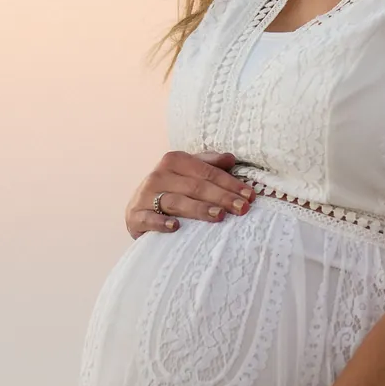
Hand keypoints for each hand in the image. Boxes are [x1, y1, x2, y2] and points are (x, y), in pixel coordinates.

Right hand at [127, 151, 254, 239]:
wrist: (137, 210)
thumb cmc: (171, 191)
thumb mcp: (188, 175)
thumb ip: (208, 166)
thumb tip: (231, 158)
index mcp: (174, 161)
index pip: (207, 172)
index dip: (229, 183)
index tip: (249, 195)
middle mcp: (159, 175)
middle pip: (196, 186)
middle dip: (222, 197)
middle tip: (242, 208)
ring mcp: (146, 195)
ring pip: (176, 201)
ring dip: (198, 209)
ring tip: (219, 216)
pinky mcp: (135, 215)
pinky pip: (149, 218)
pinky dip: (161, 223)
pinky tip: (175, 227)